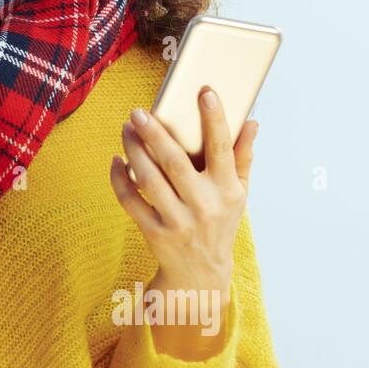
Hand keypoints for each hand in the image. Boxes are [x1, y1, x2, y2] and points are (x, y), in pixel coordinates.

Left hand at [108, 86, 257, 313]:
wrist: (201, 275)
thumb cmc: (219, 224)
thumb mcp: (238, 195)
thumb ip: (243, 158)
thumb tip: (252, 122)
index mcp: (228, 191)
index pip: (222, 148)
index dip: (215, 119)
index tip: (204, 92)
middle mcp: (204, 205)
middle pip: (174, 161)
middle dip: (154, 133)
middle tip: (138, 111)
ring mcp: (178, 221)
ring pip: (148, 178)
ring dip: (133, 150)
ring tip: (126, 128)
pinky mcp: (155, 233)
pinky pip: (130, 200)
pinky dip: (119, 178)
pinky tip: (116, 161)